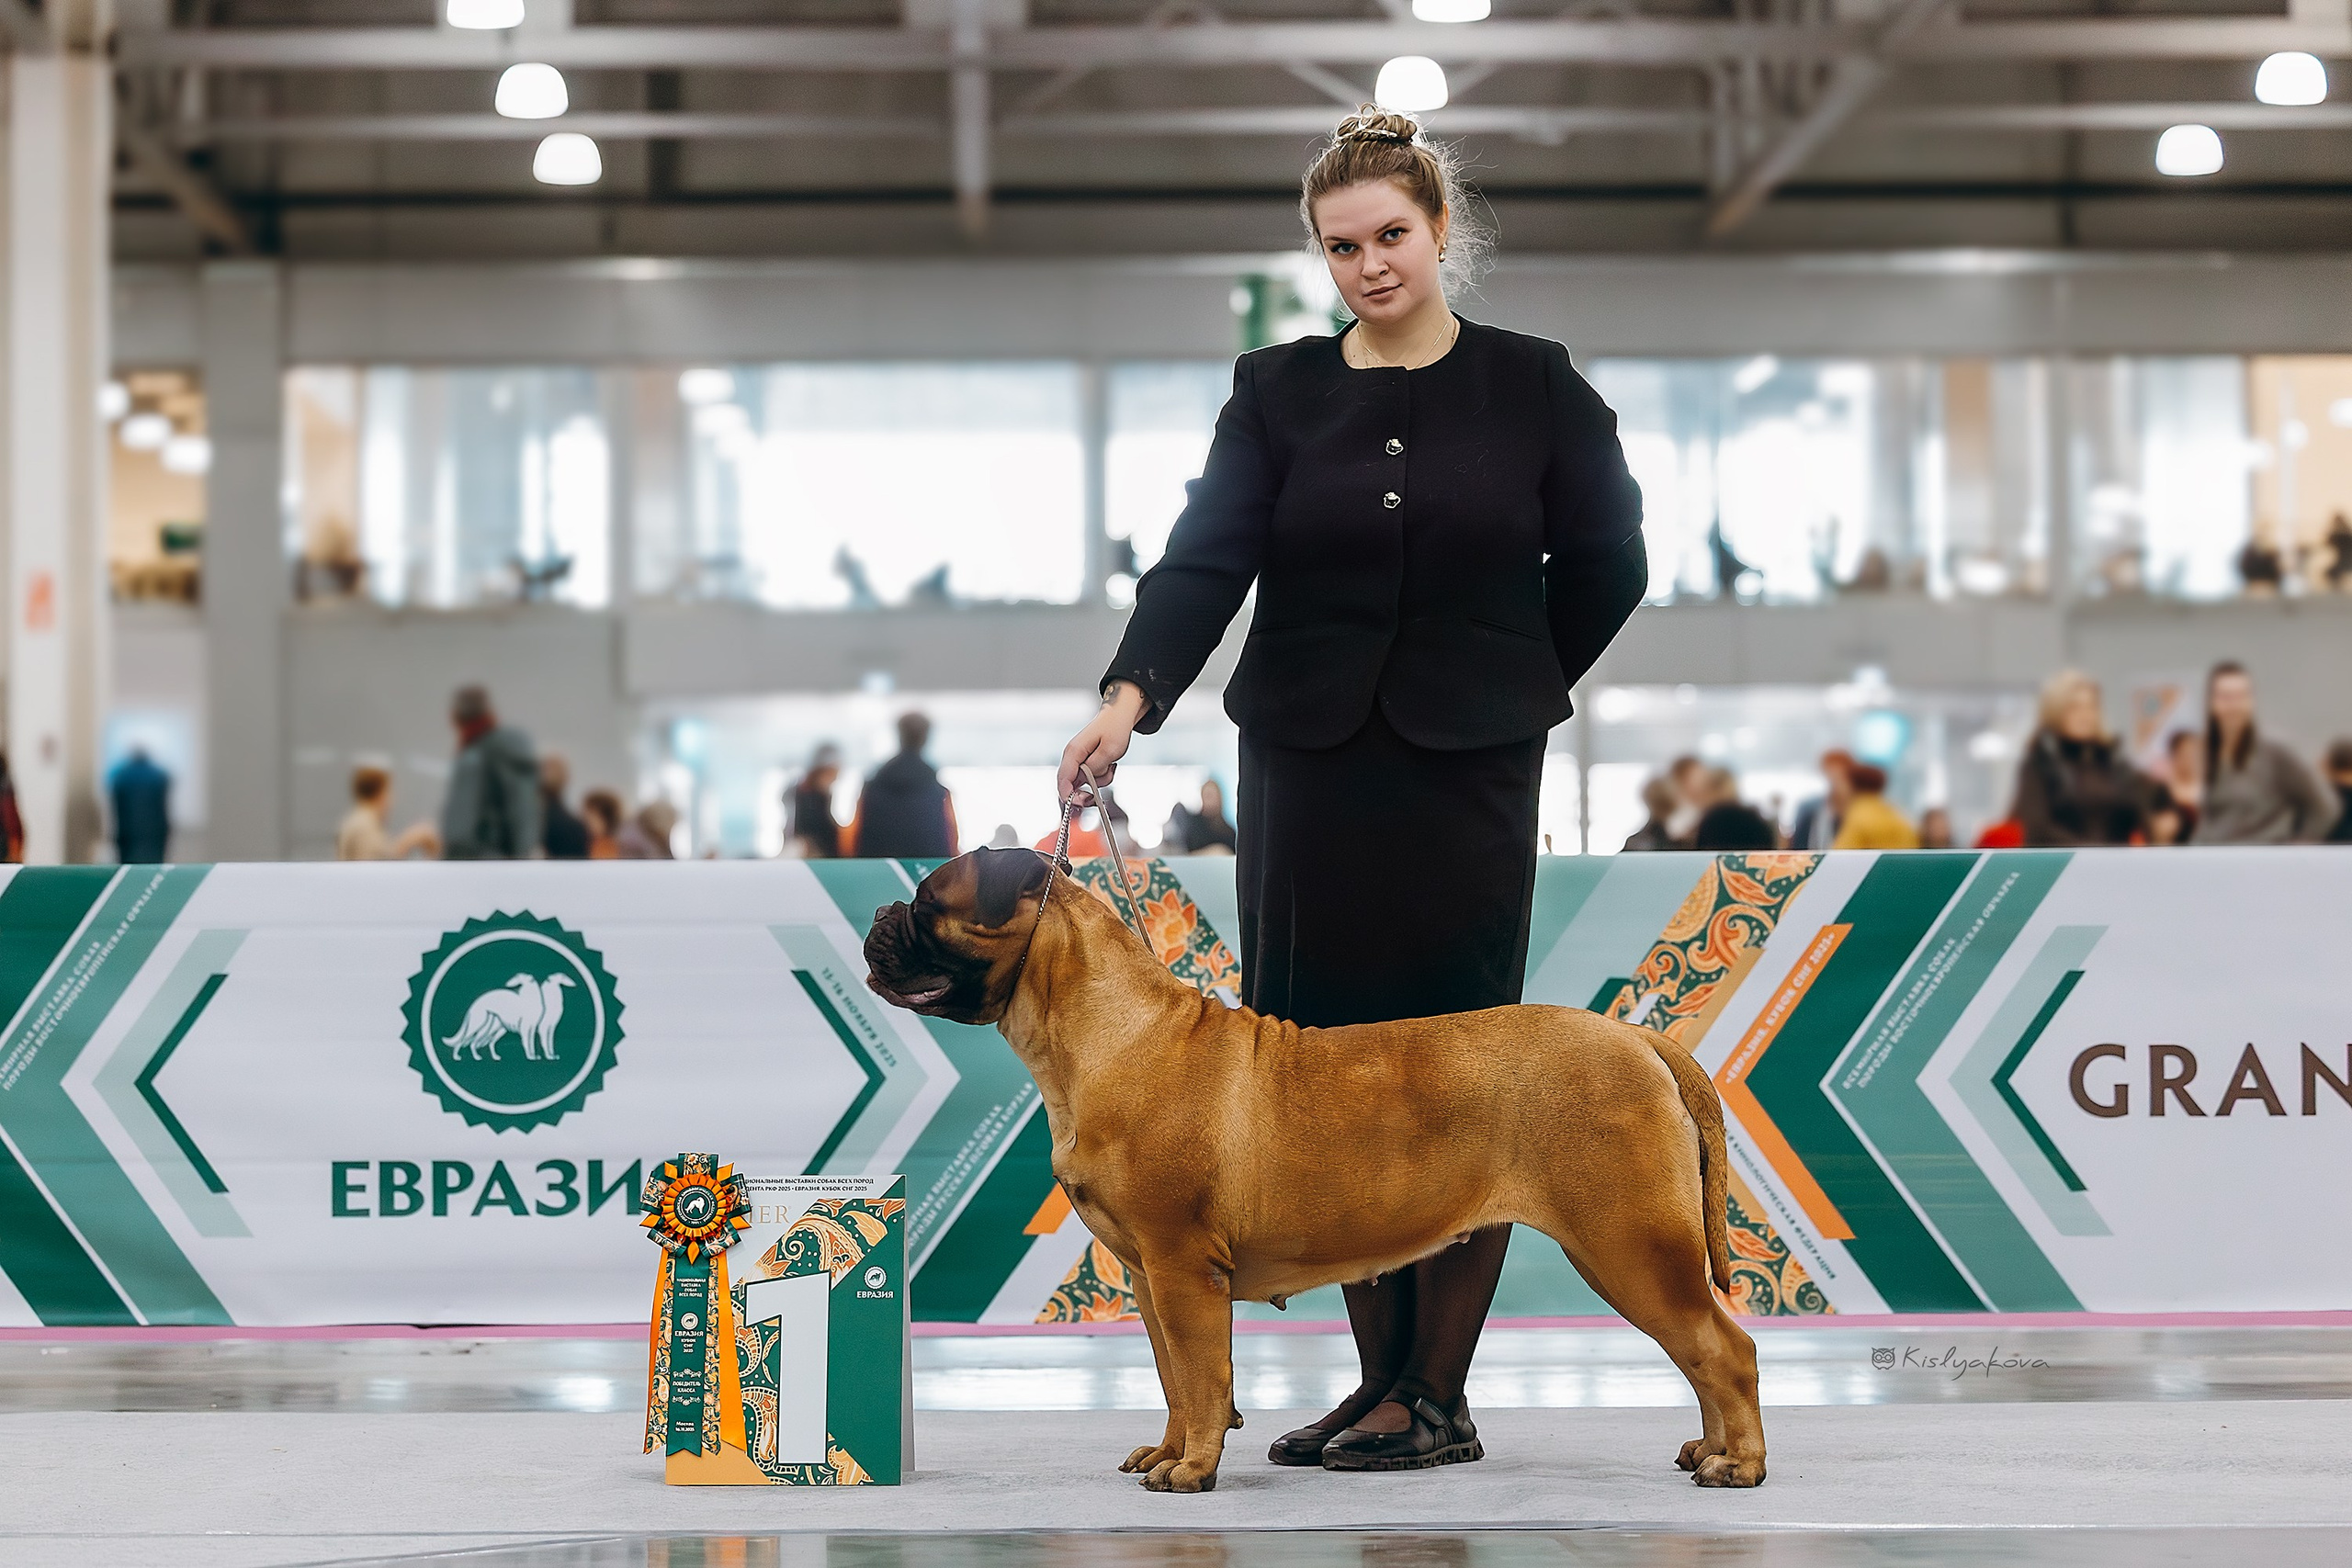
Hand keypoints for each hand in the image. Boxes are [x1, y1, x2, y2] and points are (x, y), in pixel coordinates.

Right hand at [1060, 683, 1147, 802]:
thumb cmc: (1115, 729)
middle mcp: (1072, 757)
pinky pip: (1090, 777)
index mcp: (1073, 752)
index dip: (1069, 796)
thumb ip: (1095, 768)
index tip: (1082, 804)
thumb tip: (1086, 781)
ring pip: (1083, 782)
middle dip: (1084, 792)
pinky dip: (1101, 776)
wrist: (1119, 715)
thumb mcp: (1109, 751)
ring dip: (1099, 781)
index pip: (1063, 780)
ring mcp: (1078, 760)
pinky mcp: (1085, 762)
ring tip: (1111, 767)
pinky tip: (1110, 765)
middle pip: (1069, 785)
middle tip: (1098, 796)